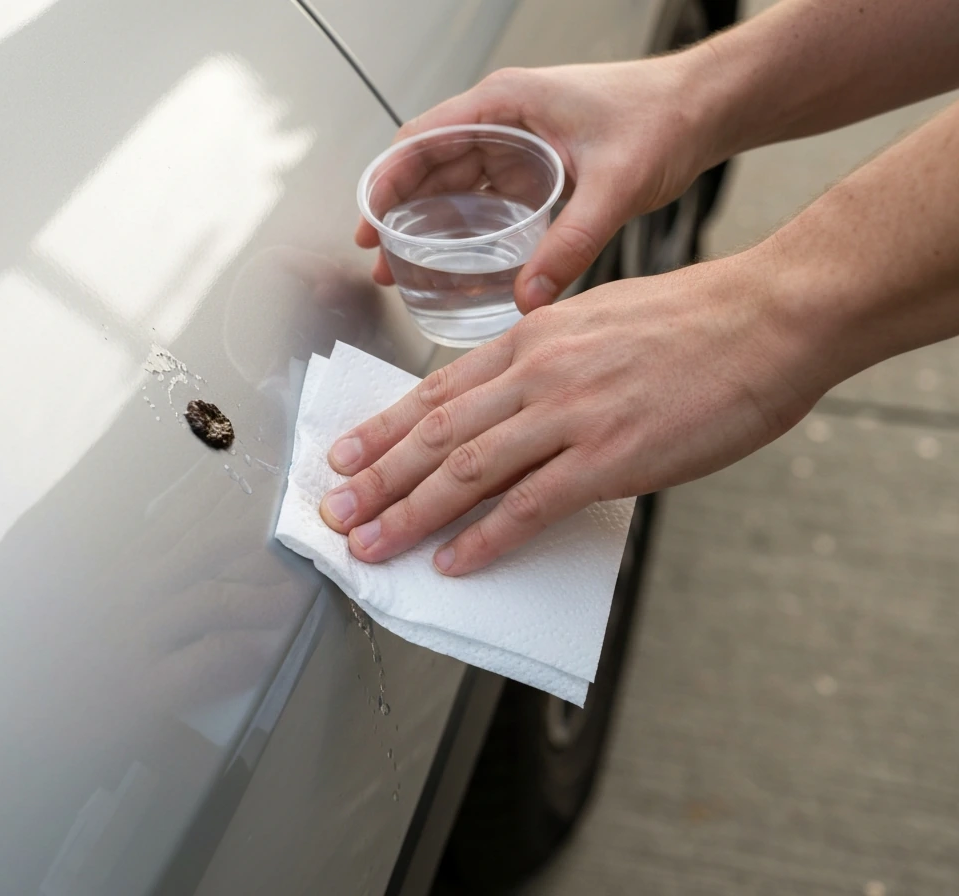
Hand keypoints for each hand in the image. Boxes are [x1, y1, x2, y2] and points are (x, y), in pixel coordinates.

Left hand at [319, 251, 825, 575]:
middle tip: (335, 512)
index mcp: (530, 337)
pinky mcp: (610, 457)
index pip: (436, 390)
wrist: (767, 318)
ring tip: (371, 544)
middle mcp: (536, 373)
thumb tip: (509, 402)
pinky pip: (530, 505)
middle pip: (435, 434)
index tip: (345, 457)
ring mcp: (570, 415)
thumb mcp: (596, 319)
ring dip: (410, 514)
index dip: (383, 429)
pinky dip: (486, 538)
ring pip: (467, 471)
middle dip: (376, 479)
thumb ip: (545, 360)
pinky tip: (455, 562)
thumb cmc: (692, 319)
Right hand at [357, 58, 714, 310]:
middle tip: (380, 259)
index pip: (423, 139)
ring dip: (425, 222)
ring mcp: (517, 142)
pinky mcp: (534, 166)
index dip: (387, 181)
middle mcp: (504, 119)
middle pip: (428, 165)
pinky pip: (482, 197)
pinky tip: (453, 260)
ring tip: (403, 267)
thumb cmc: (663, 115)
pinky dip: (461, 226)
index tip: (369, 222)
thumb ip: (573, 242)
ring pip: (451, 184)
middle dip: (397, 211)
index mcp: (507, 102)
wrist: (704, 108)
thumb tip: (532, 295)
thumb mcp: (615, 183)